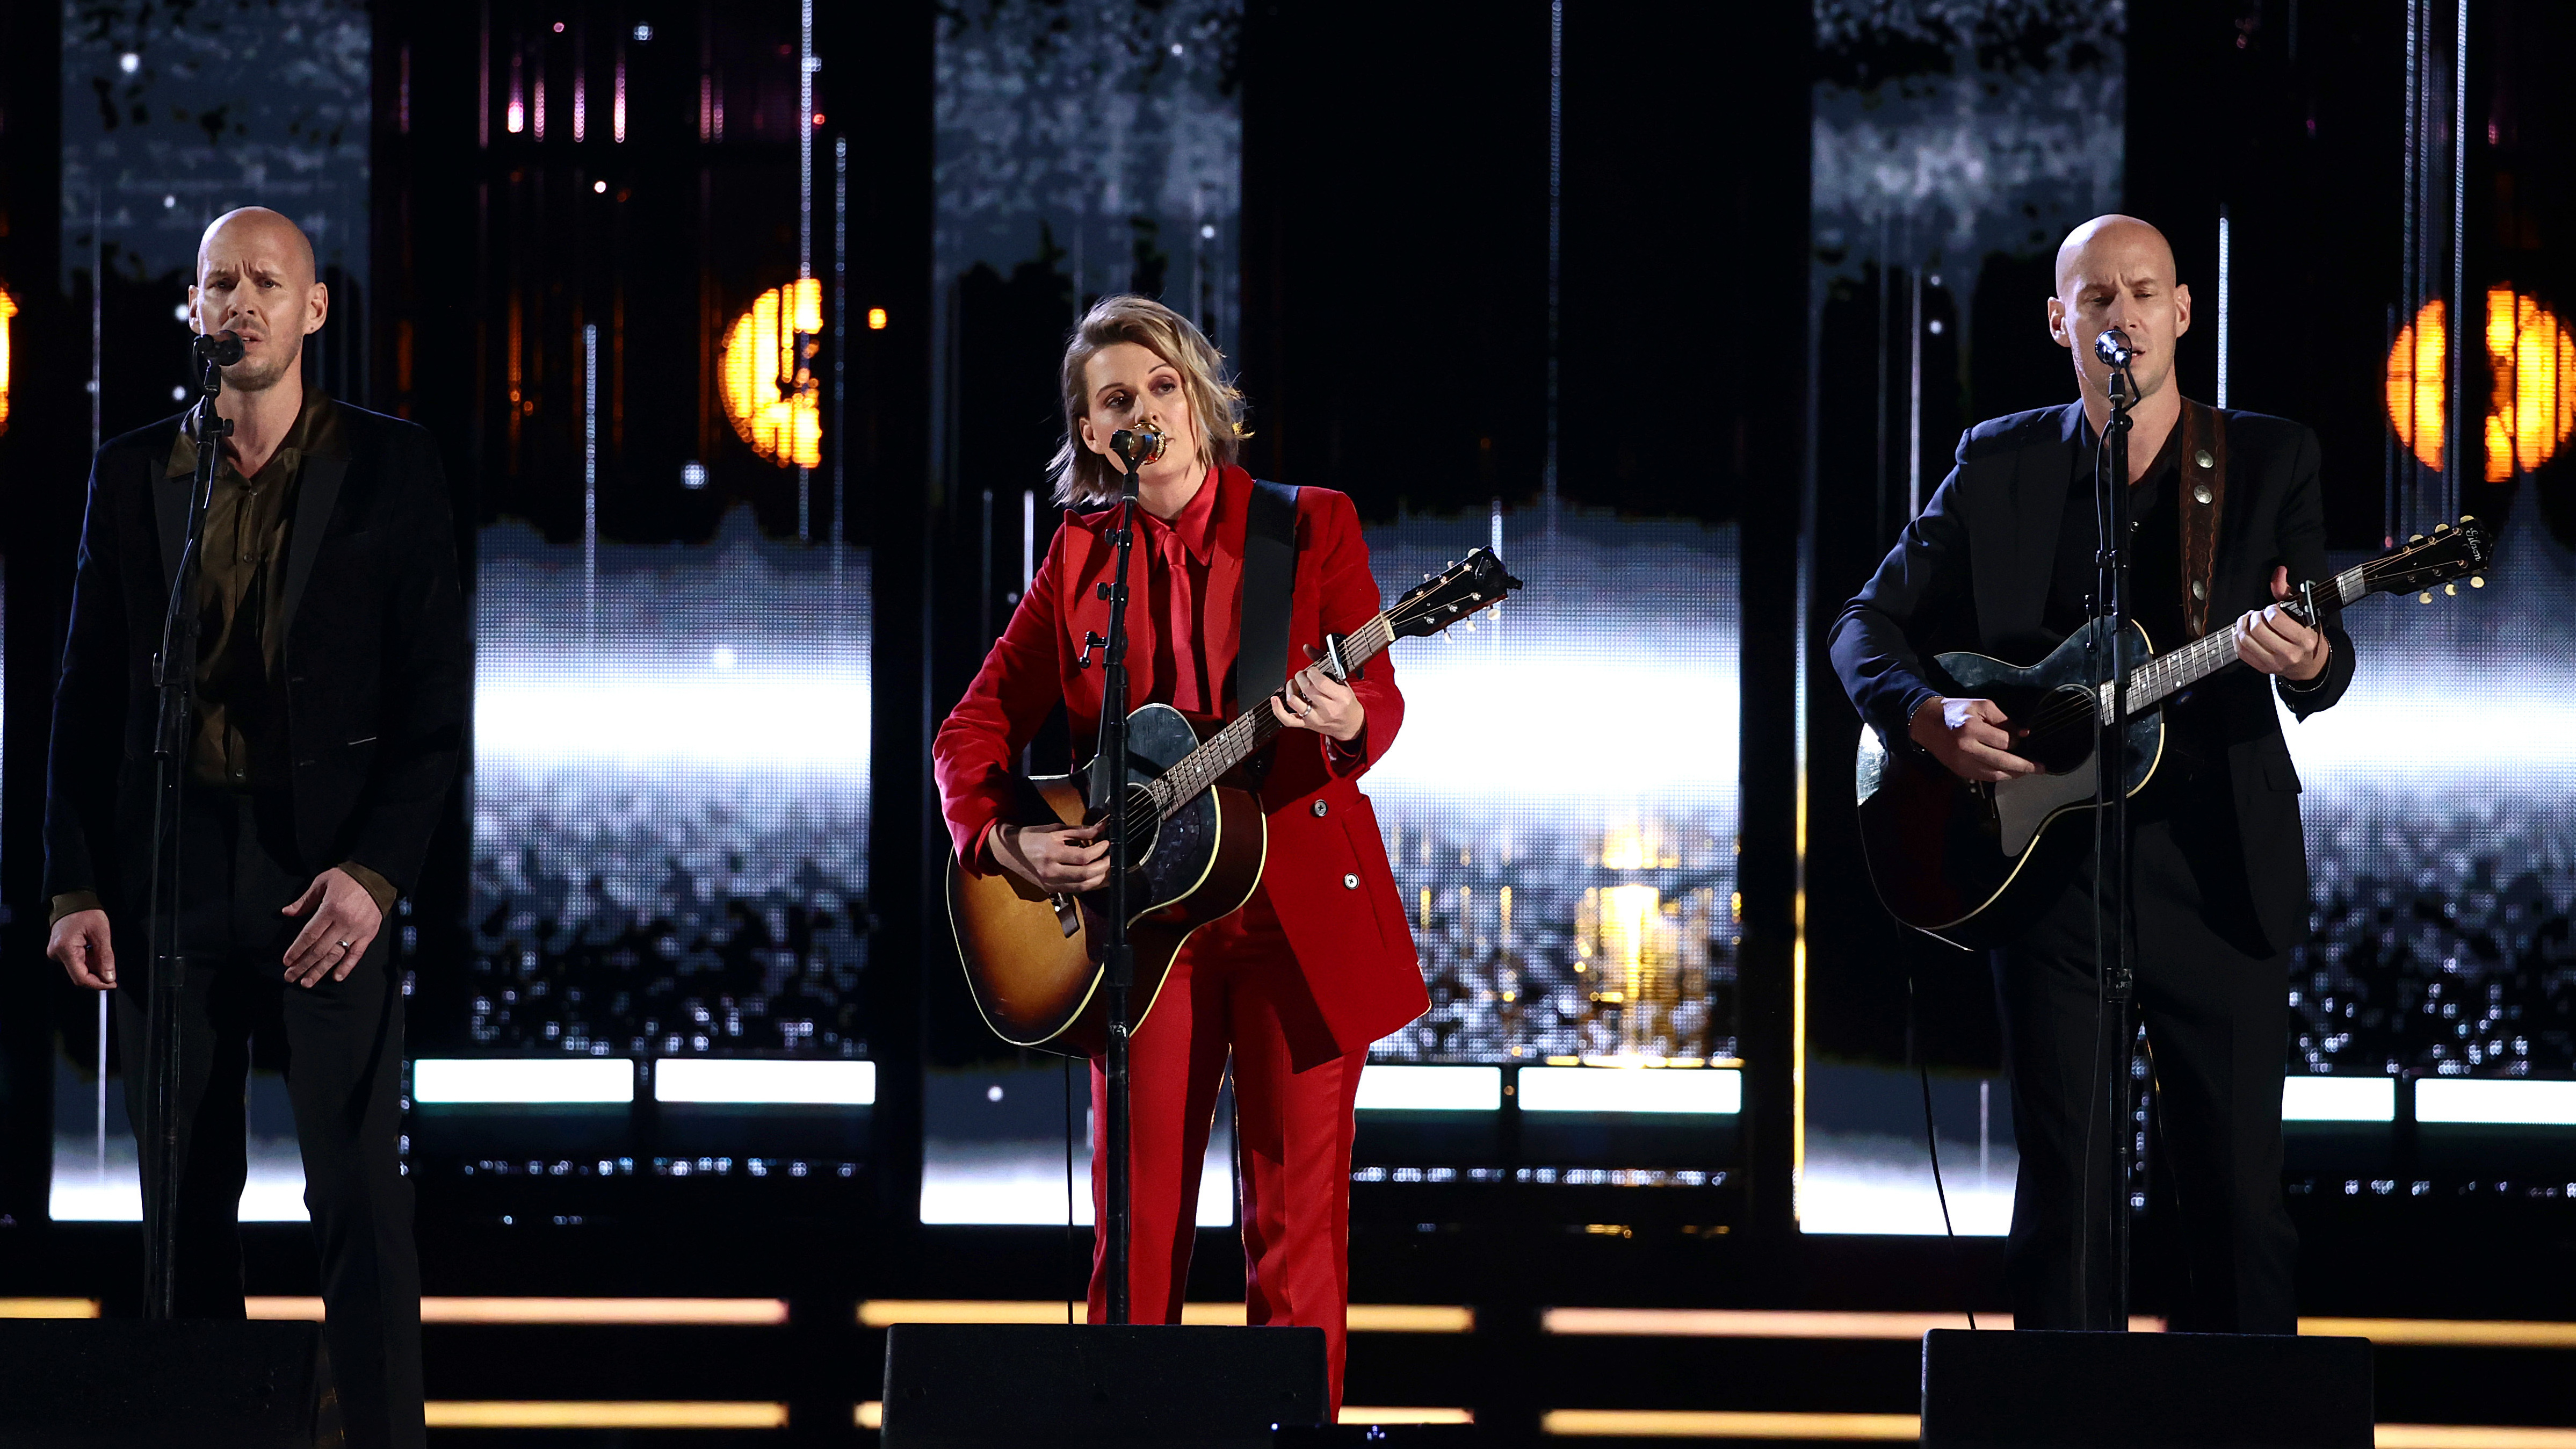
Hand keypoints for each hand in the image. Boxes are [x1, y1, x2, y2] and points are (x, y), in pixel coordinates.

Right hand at [49, 910, 116, 990]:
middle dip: (98, 973)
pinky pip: (76, 961)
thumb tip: (109, 976)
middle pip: (80, 974)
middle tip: (111, 966)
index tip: (111, 984)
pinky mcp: (59, 950)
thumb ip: (105, 957)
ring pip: (79, 968)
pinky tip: (93, 948)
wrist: (72, 900)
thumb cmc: (85, 911)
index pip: (80, 978)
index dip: (97, 984)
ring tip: (100, 948)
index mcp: (65, 949)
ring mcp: (56, 952)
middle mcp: (56, 953)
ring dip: (94, 965)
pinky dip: (88, 959)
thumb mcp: (101, 933)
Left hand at [280, 867, 384, 987]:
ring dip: (320, 970)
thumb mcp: (323, 882)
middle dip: (303, 965)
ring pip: (335, 955)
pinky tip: (336, 977)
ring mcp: (357, 930)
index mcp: (330, 909)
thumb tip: (286, 912)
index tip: (287, 961)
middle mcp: (343, 923)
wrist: (378, 876)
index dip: (297, 950)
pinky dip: (347, 967)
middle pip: (319, 949)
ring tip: (307, 982)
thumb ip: (305, 900)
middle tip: (290, 977)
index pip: (310, 935)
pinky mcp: (369, 934)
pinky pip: (357, 954)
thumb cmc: (348, 878)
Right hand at [993, 820, 1110, 894]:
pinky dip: (1089, 885)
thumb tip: (1101, 828)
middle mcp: (1050, 870)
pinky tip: (1097, 878)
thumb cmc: (1031, 837)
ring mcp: (1050, 882)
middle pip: (1085, 875)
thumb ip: (1080, 831)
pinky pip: (1075, 890)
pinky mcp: (1050, 889)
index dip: (1099, 852)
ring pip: (1082, 886)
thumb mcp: (1055, 830)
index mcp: (1051, 852)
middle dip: (1104, 867)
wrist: (1009, 851)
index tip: (1107, 845)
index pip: (1083, 857)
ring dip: (1100, 879)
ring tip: (1108, 869)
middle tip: (1111, 858)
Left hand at [1269, 652, 1364, 742]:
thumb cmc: (1346, 702)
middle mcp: (1328, 709)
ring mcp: (1315, 718)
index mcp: (1340, 697)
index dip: (1312, 672)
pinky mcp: (1306, 725)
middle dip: (1301, 677)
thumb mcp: (1342, 682)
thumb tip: (1306, 647)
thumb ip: (1324, 662)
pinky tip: (1275, 699)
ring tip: (1294, 683)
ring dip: (1290, 688)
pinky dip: (1278, 710)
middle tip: (1303, 675)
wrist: (1350, 724)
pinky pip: (1288, 720)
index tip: (1312, 671)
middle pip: (1306, 689)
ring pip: (1294, 701)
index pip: (1320, 682)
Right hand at [1908, 695, 2039, 783]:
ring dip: (2014, 774)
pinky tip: (2008, 772)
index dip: (2016, 740)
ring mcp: (1962, 763)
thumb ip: (2003, 720)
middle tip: (2040, 768)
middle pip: (2002, 762)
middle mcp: (1966, 749)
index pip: (2004, 741)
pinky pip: (1984, 777)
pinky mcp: (1959, 771)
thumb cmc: (1956, 711)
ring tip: (2027, 771)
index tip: (2020, 737)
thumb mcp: (1981, 706)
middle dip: (2024, 766)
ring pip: (1994, 774)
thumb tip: (2024, 734)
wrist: (1926, 723)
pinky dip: (1999, 776)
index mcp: (1971, 729)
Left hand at [2236, 566, 2329, 682]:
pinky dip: (2237, 637)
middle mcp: (2290, 653)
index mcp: (2304, 639)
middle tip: (2258, 614)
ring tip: (2250, 620)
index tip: (2272, 609)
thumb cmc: (2307, 635)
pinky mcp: (2263, 668)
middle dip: (2254, 616)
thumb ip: (2288, 592)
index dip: (2270, 610)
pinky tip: (2243, 630)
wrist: (2310, 664)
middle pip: (2258, 629)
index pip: (2276, 619)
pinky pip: (2241, 651)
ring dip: (2243, 625)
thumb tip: (2279, 572)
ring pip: (2246, 640)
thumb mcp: (2304, 613)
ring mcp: (2275, 663)